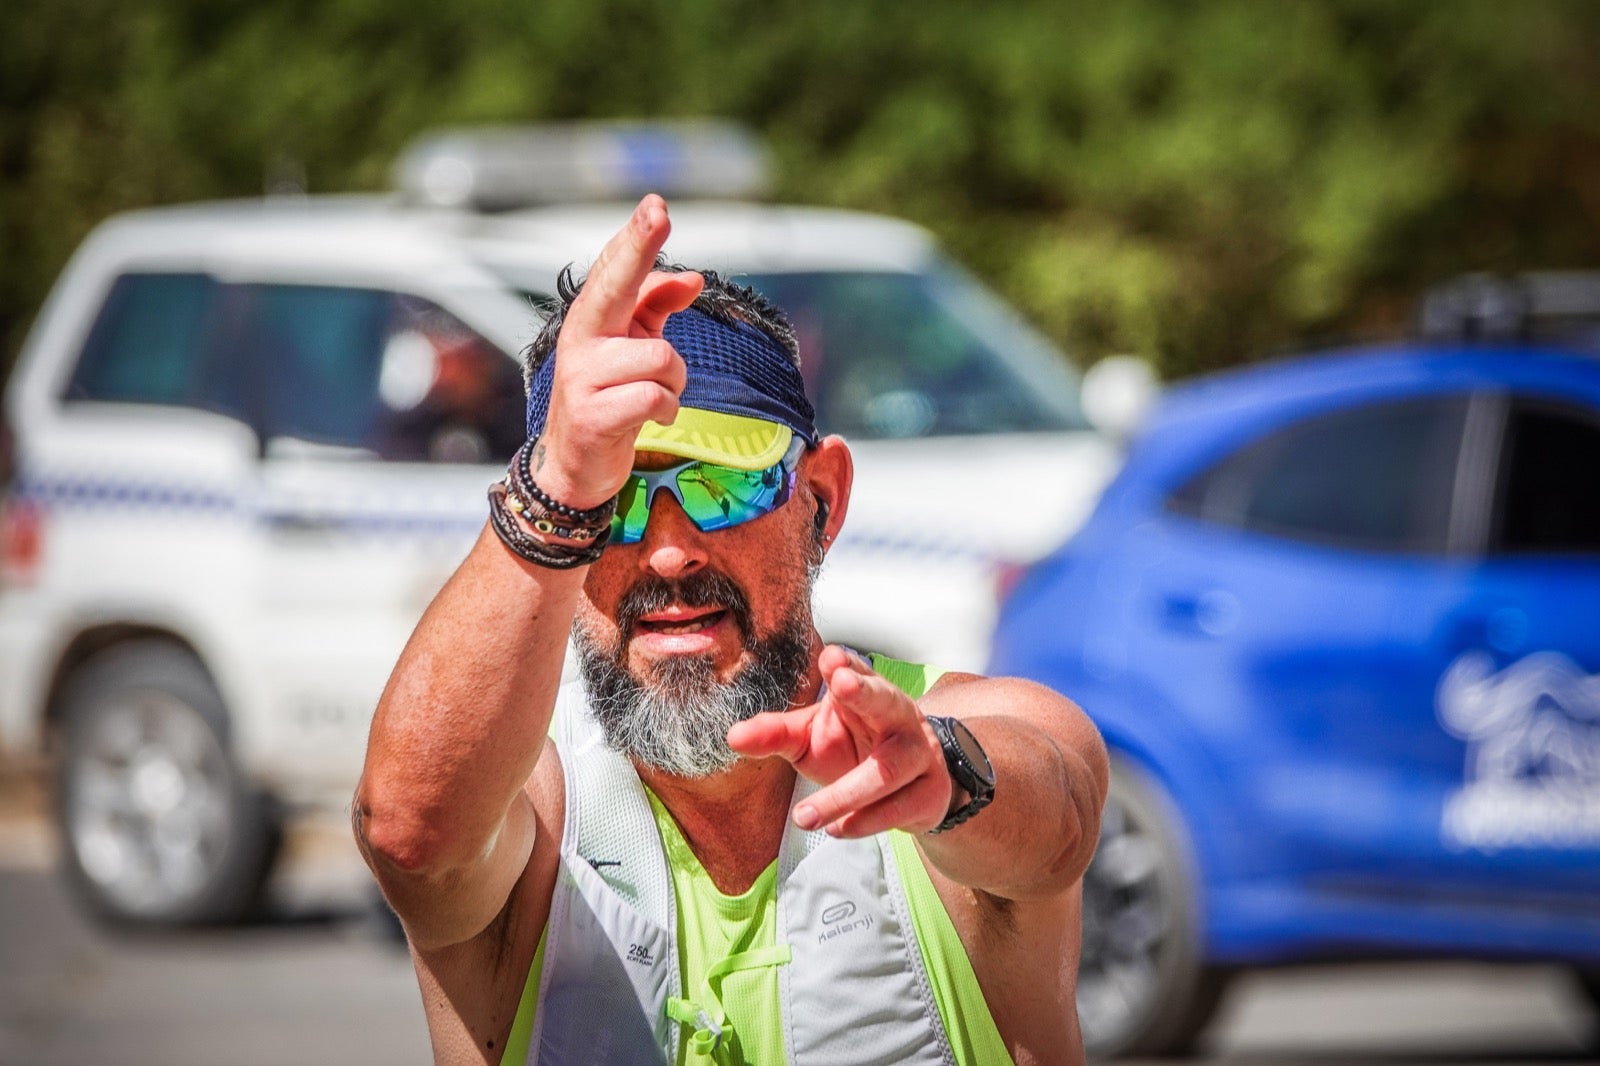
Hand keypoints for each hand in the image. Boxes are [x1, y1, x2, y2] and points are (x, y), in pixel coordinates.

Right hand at [534, 194, 704, 507]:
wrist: (575, 464)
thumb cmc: (609, 397)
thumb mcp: (634, 348)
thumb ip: (656, 308)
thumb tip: (693, 278)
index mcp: (592, 318)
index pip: (615, 268)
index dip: (636, 237)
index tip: (656, 205)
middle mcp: (581, 339)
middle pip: (617, 286)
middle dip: (639, 248)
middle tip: (658, 211)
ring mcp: (582, 377)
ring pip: (662, 357)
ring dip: (674, 382)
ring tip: (652, 398)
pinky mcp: (592, 415)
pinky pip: (656, 396)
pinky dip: (666, 409)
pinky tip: (650, 419)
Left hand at [726, 646, 953, 836]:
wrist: (914, 789)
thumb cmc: (856, 750)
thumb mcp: (812, 737)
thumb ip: (776, 734)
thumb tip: (732, 737)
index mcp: (867, 693)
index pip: (856, 671)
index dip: (845, 665)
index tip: (828, 658)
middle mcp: (898, 716)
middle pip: (885, 700)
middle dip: (865, 691)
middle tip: (840, 683)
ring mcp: (919, 754)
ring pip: (886, 769)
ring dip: (846, 793)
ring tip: (804, 816)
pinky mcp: (930, 792)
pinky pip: (900, 806)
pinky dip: (866, 820)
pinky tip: (837, 829)